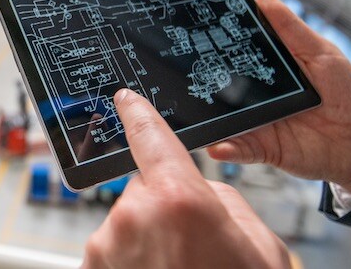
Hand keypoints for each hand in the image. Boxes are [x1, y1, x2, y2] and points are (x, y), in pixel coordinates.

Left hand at [82, 89, 288, 268]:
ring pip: (127, 222)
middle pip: (144, 189)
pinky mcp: (93, 268)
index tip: (124, 99)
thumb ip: (220, 199)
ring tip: (176, 266)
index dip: (137, 113)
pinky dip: (129, 258)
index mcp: (178, 199)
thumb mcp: (257, 242)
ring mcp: (106, 246)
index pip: (149, 136)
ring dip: (145, 237)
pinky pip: (113, 248)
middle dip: (163, 206)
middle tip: (190, 241)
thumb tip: (196, 187)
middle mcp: (133, 216)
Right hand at [207, 0, 350, 193]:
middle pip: (218, 83)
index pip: (233, 48)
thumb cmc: (345, 95)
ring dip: (206, 119)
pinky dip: (225, 149)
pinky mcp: (259, 146)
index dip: (214, 37)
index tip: (196, 26)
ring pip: (222, 118)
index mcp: (265, 65)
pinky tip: (217, 147)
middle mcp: (252, 92)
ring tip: (194, 117)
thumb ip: (293, 31)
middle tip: (183, 75)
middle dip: (198, 79)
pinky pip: (238, 148)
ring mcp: (253, 120)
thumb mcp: (323, 55)